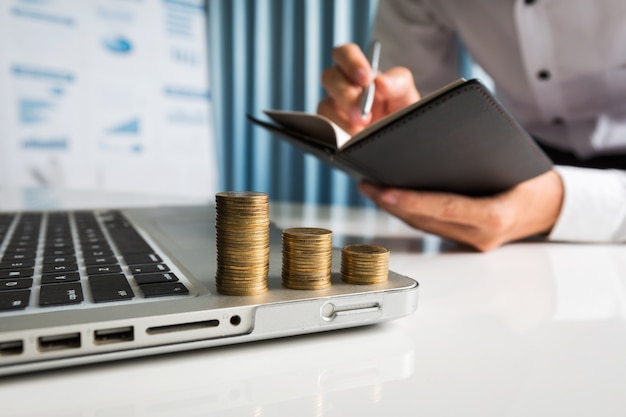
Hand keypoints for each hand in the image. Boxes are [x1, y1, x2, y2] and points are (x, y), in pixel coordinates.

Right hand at [318, 43, 419, 134]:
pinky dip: (338, 136)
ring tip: (361, 133)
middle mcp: (342, 88)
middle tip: (362, 113)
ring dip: (342, 119)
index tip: (366, 78)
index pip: (344, 53)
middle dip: (346, 94)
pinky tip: (352, 141)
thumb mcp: (407, 97)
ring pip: (324, 106)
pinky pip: (325, 132)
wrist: (403, 143)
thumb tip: (379, 81)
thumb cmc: (402, 115)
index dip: (351, 61)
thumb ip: (398, 83)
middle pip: (329, 77)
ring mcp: (334, 111)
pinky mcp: (331, 133)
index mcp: (359, 73)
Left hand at [359, 170, 563, 251]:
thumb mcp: (517, 162)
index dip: (412, 200)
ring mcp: (471, 242)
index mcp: (496, 218)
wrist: (551, 209)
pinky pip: (431, 226)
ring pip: (424, 226)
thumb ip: (479, 155)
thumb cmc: (533, 181)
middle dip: (393, 203)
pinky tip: (392, 196)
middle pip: (426, 220)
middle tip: (367, 183)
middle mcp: (480, 236)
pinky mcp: (463, 241)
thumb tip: (433, 141)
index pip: (445, 208)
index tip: (385, 189)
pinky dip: (410, 212)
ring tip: (372, 187)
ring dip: (395, 208)